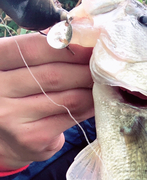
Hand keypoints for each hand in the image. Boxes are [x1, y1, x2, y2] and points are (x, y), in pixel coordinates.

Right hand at [0, 32, 93, 170]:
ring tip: (103, 82)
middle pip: (51, 75)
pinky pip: (70, 116)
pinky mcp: (32, 137)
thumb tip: (81, 38)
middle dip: (83, 69)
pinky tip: (97, 101)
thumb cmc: (18, 96)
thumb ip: (40, 54)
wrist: (6, 141)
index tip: (88, 46)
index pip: (29, 49)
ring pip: (66, 97)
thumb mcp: (20, 70)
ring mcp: (12, 116)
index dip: (63, 47)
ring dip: (90, 88)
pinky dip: (89, 107)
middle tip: (102, 66)